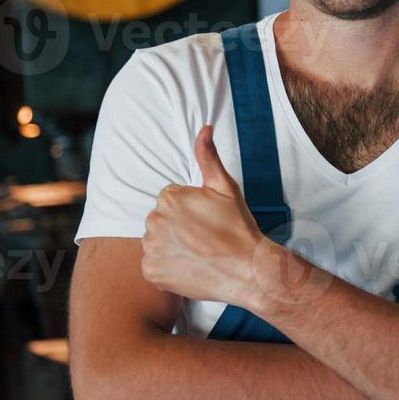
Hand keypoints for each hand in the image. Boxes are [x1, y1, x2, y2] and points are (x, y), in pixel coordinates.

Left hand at [140, 126, 265, 305]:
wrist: (247, 270)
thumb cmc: (238, 227)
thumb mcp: (225, 187)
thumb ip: (208, 156)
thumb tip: (204, 128)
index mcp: (169, 198)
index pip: (170, 201)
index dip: (190, 211)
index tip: (207, 221)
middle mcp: (154, 221)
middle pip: (161, 221)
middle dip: (178, 227)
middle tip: (204, 238)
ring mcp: (151, 248)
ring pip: (156, 242)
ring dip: (171, 247)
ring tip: (198, 253)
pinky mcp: (151, 271)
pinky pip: (153, 265)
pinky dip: (167, 267)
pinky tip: (189, 266)